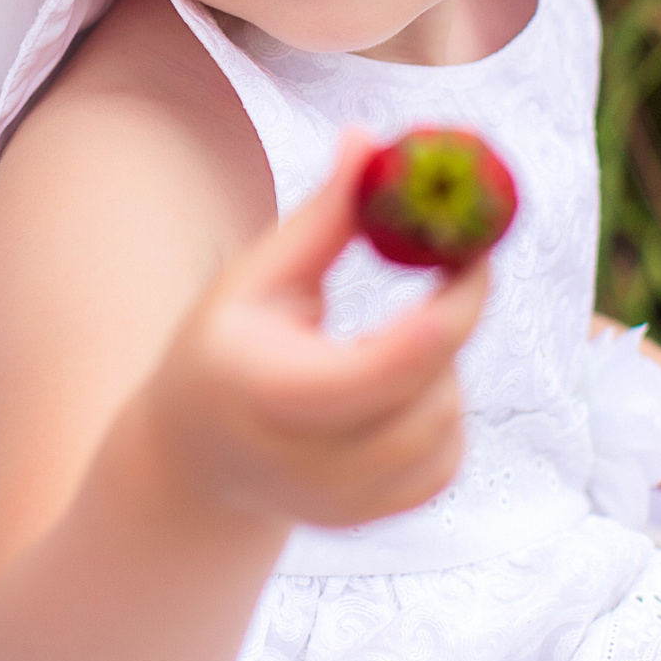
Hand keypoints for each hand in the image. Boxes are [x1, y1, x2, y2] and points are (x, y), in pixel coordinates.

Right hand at [139, 133, 492, 530]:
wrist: (193, 459)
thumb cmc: (224, 348)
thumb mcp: (257, 278)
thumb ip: (323, 218)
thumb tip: (369, 142)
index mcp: (268, 391)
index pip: (392, 362)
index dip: (451, 303)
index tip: (468, 249)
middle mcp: (306, 463)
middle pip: (432, 394)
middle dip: (451, 324)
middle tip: (451, 270)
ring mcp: (341, 502)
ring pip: (446, 425)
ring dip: (444, 367)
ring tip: (397, 334)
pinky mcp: (370, 518)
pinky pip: (446, 460)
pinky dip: (441, 412)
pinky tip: (399, 386)